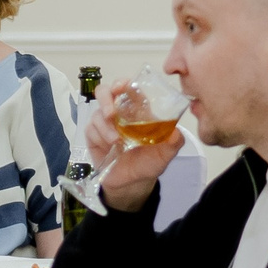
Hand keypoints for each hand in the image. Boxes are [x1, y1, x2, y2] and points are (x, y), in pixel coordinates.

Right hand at [84, 92, 183, 214]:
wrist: (131, 183)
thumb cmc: (148, 163)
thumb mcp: (165, 155)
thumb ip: (173, 143)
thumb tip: (176, 132)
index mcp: (138, 110)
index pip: (130, 89)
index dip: (125, 83)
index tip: (122, 86)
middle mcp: (119, 112)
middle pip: (105, 92)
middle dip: (106, 98)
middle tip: (111, 113)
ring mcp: (105, 122)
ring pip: (98, 113)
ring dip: (106, 127)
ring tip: (116, 141)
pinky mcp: (93, 134)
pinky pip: (91, 128)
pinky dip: (100, 136)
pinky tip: (109, 147)